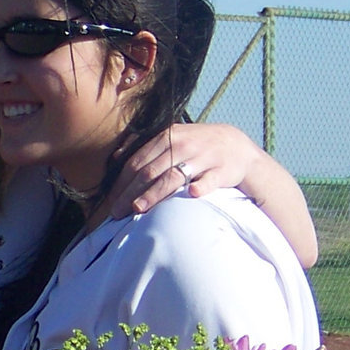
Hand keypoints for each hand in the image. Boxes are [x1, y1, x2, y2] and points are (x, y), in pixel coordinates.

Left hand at [110, 123, 257, 216]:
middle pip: (151, 171)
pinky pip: (210, 180)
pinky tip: (192, 195)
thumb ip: (146, 146)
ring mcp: (203, 157)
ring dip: (154, 194)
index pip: (138, 161)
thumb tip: (115, 156)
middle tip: (117, 212)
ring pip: (174, 177)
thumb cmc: (197, 146)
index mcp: (167, 137)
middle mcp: (183, 145)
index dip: (122, 182)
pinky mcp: (222, 170)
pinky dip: (201, 187)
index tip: (111, 200)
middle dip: (130, 193)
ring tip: (138, 209)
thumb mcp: (173, 137)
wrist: (237, 146)